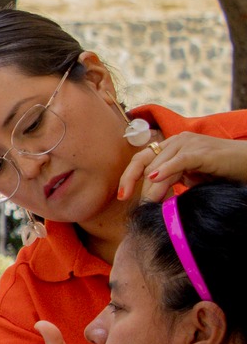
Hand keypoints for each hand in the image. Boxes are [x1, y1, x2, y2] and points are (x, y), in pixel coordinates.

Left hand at [117, 131, 246, 199]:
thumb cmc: (221, 173)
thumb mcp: (190, 179)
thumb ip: (170, 184)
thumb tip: (150, 199)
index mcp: (171, 147)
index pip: (141, 159)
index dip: (128, 176)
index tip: (122, 195)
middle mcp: (177, 141)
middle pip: (144, 160)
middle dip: (133, 181)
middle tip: (126, 199)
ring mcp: (189, 143)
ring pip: (160, 164)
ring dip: (152, 186)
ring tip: (149, 202)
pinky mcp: (203, 151)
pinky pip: (180, 160)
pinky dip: (167, 169)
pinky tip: (156, 179)